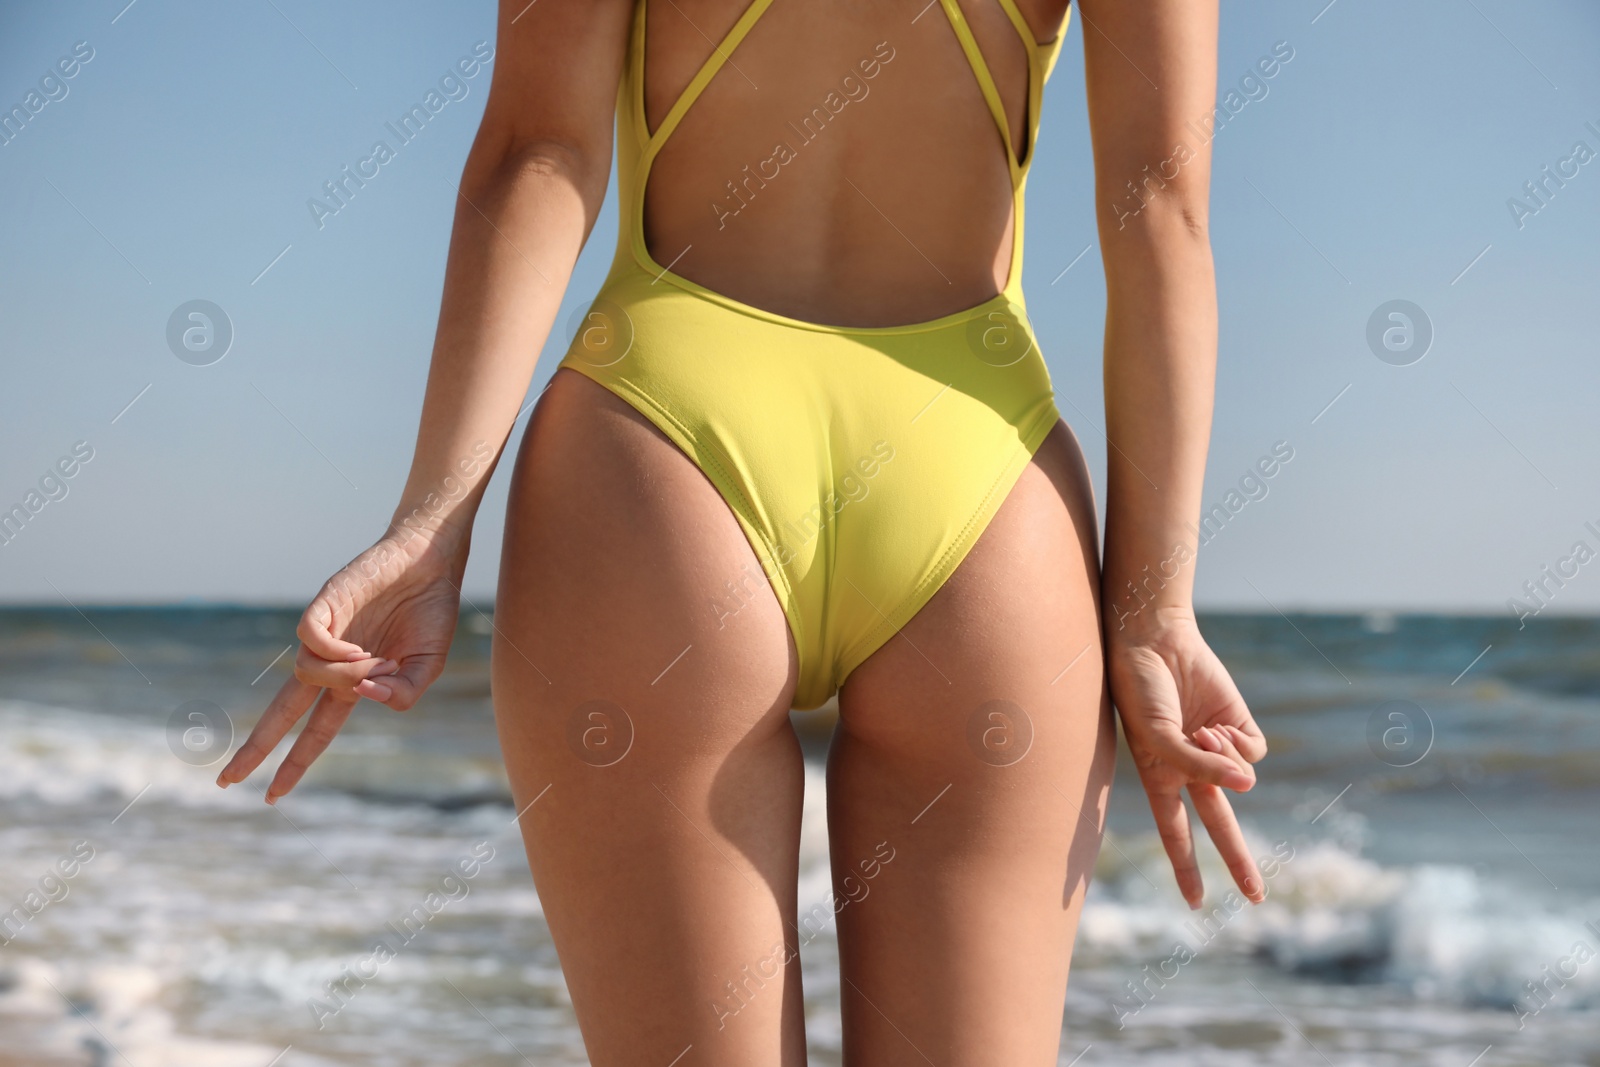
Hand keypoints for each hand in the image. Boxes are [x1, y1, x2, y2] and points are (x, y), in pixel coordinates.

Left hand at [216, 529, 464, 801]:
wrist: (431, 562)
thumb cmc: (431, 612)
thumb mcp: (428, 668)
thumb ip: (402, 694)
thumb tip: (363, 694)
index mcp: (354, 682)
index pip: (315, 730)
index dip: (296, 762)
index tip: (273, 794)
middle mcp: (331, 663)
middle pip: (282, 712)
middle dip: (256, 747)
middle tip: (227, 781)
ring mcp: (324, 635)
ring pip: (308, 673)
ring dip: (343, 677)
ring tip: (380, 660)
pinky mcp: (324, 606)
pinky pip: (310, 639)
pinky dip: (332, 652)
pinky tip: (359, 650)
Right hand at [1106, 612, 1267, 908]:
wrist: (1152, 641)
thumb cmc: (1139, 690)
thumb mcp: (1158, 739)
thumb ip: (1200, 768)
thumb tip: (1249, 786)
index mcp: (1161, 778)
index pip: (1177, 834)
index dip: (1186, 869)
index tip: (1196, 903)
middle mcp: (1191, 769)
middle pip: (1221, 825)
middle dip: (1238, 861)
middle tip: (1257, 898)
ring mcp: (1217, 748)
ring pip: (1241, 780)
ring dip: (1221, 760)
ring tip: (1199, 731)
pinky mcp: (1239, 725)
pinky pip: (1252, 752)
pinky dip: (1236, 744)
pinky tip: (1216, 726)